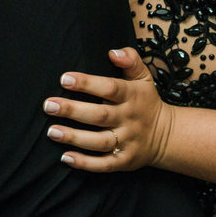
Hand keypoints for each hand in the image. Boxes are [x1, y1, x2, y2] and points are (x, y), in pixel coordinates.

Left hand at [44, 48, 173, 171]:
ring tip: (52, 131)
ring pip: (99, 141)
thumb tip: (113, 52)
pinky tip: (65, 157)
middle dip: (73, 110)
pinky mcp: (124, 161)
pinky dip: (85, 163)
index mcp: (133, 96)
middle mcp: (129, 119)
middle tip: (49, 106)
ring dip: (74, 137)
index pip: (110, 88)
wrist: (166, 135)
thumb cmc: (146, 101)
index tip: (65, 78)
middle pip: (100, 115)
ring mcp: (127, 141)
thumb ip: (131, 60)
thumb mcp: (144, 77)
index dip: (87, 83)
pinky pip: (104, 164)